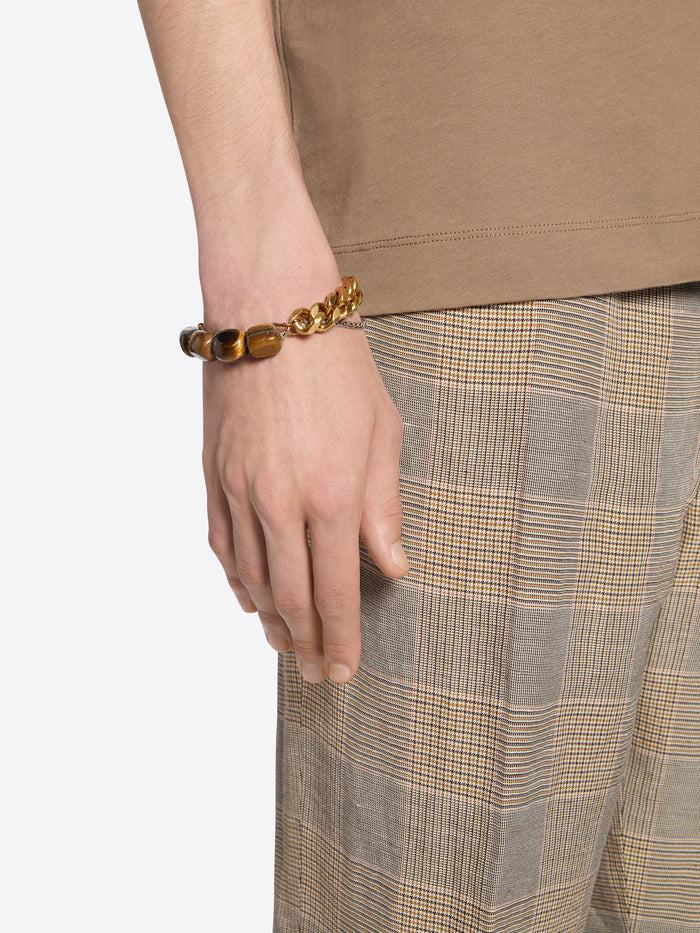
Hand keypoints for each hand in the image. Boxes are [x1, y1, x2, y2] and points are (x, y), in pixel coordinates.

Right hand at [202, 287, 408, 684]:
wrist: (269, 309)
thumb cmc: (336, 364)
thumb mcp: (381, 431)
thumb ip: (384, 506)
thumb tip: (391, 565)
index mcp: (331, 494)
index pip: (335, 590)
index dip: (342, 638)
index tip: (345, 671)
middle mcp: (279, 502)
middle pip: (291, 596)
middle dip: (308, 643)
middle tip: (319, 674)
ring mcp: (239, 490)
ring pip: (251, 577)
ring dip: (271, 620)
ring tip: (287, 646)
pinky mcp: (213, 474)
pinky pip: (221, 543)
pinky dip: (237, 580)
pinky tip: (250, 599)